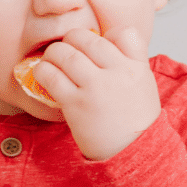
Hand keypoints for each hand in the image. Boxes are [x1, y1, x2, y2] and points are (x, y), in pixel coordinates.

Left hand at [31, 26, 159, 160]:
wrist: (132, 154)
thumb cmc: (135, 121)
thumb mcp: (144, 85)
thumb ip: (131, 62)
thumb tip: (109, 41)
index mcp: (137, 67)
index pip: (123, 33)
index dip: (106, 35)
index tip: (95, 45)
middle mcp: (117, 73)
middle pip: (87, 38)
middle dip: (71, 40)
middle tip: (66, 49)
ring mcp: (95, 87)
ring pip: (66, 53)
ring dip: (53, 53)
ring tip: (51, 60)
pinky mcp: (75, 103)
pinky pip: (51, 76)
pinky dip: (42, 70)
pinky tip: (43, 74)